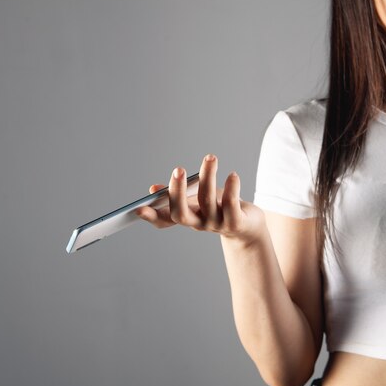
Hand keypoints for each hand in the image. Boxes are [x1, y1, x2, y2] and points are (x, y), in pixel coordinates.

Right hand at [135, 154, 266, 244]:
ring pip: (208, 201)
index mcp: (186, 216)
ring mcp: (216, 224)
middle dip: (177, 192)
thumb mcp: (196, 200)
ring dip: (208, 177)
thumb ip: (177, 195)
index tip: (138, 208)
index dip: (151, 216)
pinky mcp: (236, 223)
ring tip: (210, 158)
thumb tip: (153, 189)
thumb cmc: (218, 208)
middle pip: (181, 214)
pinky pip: (231, 205)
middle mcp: (198, 223)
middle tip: (178, 170)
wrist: (247, 227)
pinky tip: (232, 176)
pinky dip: (231, 188)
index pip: (163, 220)